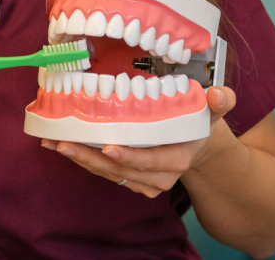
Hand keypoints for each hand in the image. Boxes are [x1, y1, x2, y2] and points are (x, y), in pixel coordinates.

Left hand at [41, 86, 236, 196]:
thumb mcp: (213, 110)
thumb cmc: (199, 121)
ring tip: (54, 143)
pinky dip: (82, 160)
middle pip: (121, 170)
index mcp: (178, 158)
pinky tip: (61, 145)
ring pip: (108, 173)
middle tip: (64, 143)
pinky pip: (104, 172)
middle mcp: (160, 175)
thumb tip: (220, 94)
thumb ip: (220, 102)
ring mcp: (144, 180)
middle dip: (91, 158)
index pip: (152, 161)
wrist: (196, 143)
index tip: (107, 148)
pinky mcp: (130, 178)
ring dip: (80, 159)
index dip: (130, 157)